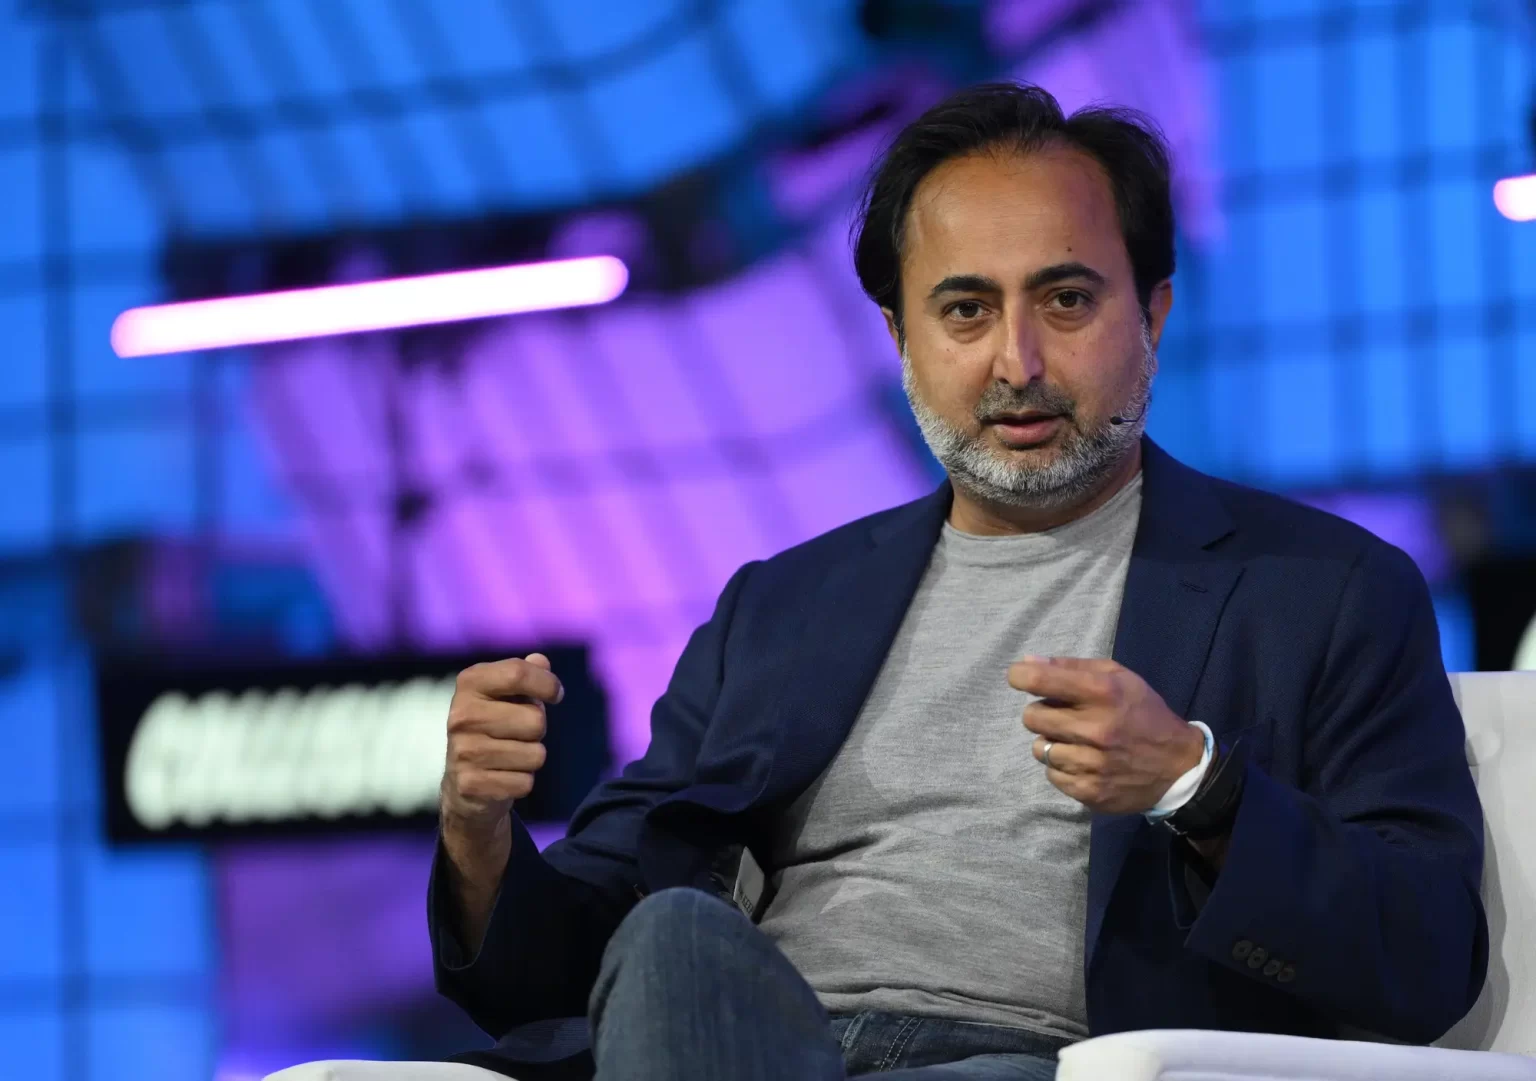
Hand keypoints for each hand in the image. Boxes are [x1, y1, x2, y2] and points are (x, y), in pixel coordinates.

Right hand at [440, 653, 563, 837]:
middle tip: (518, 733)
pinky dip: (522, 782)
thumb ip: (523, 674)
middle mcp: (461, 715)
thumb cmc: (493, 727)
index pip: (518, 673)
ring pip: (535, 754)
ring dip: (531, 757)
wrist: (462, 783)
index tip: (556, 695)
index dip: (547, 684)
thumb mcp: (504, 694)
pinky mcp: (471, 784)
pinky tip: (503, 776)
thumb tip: (540, 661)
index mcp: (469, 683)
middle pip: (535, 719)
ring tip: (510, 756)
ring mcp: (463, 751)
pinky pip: (525, 782)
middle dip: (538, 729)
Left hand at [1008, 656, 1202, 814]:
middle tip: (1062, 716)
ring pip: (1039, 749)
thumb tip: (1027, 664)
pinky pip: (1051, 775)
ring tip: (1077, 741)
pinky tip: (1084, 762)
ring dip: (1052, 742)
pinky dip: (1062, 767)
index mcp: (1103, 693)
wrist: (1179, 766)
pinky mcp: (1090, 791)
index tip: (1020, 678)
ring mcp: (1092, 764)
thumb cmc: (1144, 713)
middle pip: (1031, 717)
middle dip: (1041, 712)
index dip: (1021, 676)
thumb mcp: (1119, 678)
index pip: (1040, 681)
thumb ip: (1072, 668)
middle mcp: (1095, 729)